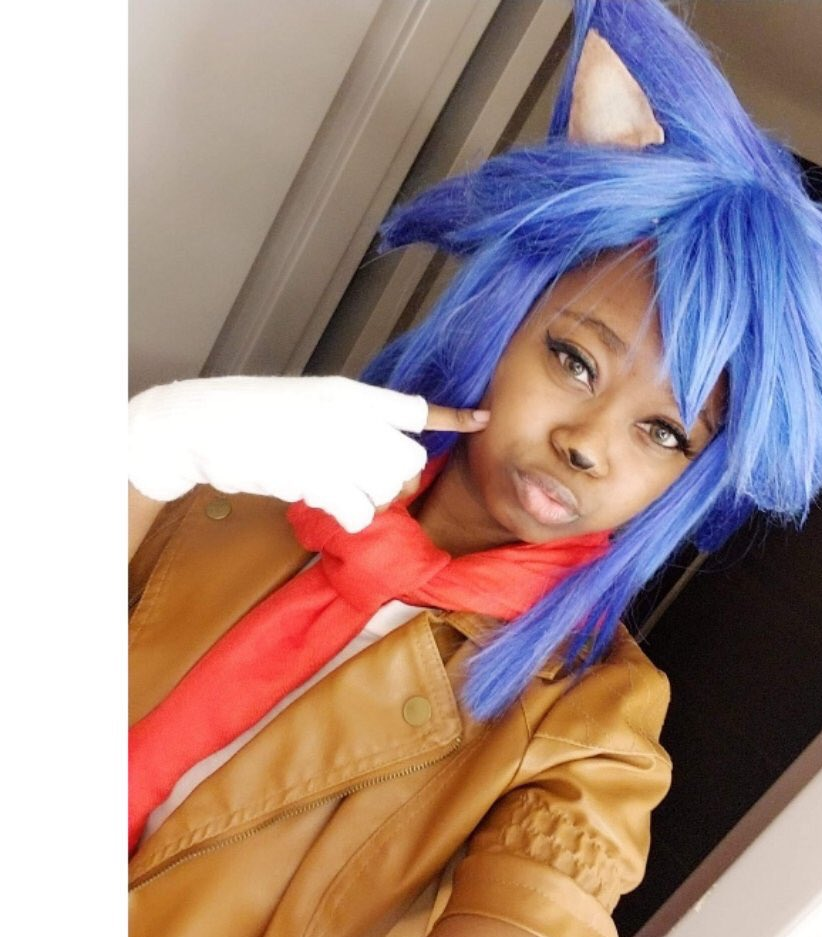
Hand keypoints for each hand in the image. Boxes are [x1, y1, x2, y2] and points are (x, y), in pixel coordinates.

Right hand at [128, 376, 488, 531]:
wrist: (202, 423)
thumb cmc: (251, 414)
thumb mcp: (308, 401)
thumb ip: (349, 419)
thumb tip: (378, 445)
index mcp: (350, 393)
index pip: (415, 407)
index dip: (451, 417)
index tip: (479, 420)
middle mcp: (351, 417)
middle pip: (408, 459)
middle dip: (395, 478)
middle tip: (364, 481)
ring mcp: (336, 448)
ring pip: (388, 488)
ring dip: (370, 499)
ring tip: (337, 490)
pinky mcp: (317, 479)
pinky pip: (361, 512)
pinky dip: (351, 517)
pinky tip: (329, 505)